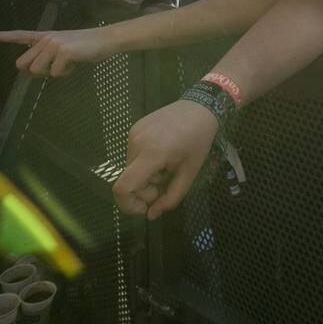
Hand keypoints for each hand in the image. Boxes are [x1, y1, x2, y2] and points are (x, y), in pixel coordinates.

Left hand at [0, 26, 116, 75]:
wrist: (103, 40)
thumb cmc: (82, 47)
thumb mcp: (60, 50)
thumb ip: (43, 57)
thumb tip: (29, 71)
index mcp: (43, 37)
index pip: (18, 36)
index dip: (0, 36)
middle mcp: (45, 38)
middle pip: (23, 64)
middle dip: (35, 71)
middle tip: (53, 66)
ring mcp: (53, 44)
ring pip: (37, 70)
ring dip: (51, 73)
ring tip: (67, 63)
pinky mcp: (63, 52)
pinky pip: (54, 73)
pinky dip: (64, 74)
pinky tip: (74, 63)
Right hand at [112, 100, 218, 219]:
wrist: (199, 107)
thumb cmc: (198, 141)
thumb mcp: (189, 174)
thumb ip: (170, 199)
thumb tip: (151, 216)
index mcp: (151, 154)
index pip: (123, 187)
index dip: (128, 205)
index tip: (145, 208)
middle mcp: (136, 142)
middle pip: (129, 180)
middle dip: (146, 189)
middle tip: (168, 181)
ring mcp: (132, 133)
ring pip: (131, 169)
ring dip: (147, 175)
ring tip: (168, 163)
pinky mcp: (133, 128)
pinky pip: (133, 155)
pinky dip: (145, 161)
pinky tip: (163, 152)